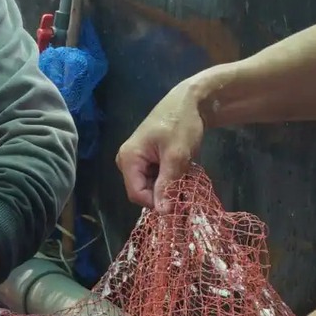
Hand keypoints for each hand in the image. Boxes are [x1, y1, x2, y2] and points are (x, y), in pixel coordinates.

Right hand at [117, 79, 208, 211]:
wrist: (189, 102)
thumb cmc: (181, 124)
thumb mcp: (176, 156)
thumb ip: (167, 184)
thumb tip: (162, 212)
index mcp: (128, 158)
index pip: (137, 195)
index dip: (157, 201)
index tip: (179, 200)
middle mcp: (126, 161)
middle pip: (142, 191)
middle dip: (164, 193)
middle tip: (185, 185)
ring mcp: (135, 160)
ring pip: (150, 186)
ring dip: (168, 186)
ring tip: (184, 174)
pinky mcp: (145, 159)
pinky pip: (154, 178)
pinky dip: (168, 178)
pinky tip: (180, 170)